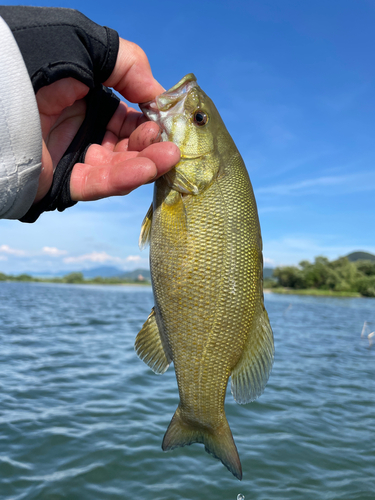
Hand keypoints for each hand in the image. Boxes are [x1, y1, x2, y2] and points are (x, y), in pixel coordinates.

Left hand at [34, 38, 179, 202]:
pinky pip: (97, 184)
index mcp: (84, 99)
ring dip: (146, 164)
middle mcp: (79, 128)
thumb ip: (129, 66)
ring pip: (117, 167)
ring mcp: (71, 157)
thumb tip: (159, 98)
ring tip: (170, 157)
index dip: (149, 119)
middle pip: (125, 145)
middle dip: (150, 144)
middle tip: (170, 143)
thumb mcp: (87, 46)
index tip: (168, 121)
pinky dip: (124, 178)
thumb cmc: (33, 60)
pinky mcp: (61, 182)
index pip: (126, 116)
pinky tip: (148, 169)